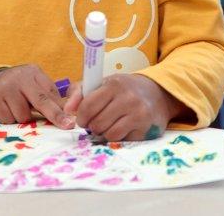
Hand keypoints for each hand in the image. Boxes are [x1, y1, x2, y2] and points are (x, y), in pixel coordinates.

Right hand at [0, 65, 74, 127]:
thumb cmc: (15, 89)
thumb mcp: (31, 86)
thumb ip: (47, 97)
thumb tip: (68, 114)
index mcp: (32, 72)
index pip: (51, 92)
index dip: (61, 108)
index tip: (71, 119)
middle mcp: (19, 76)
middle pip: (41, 101)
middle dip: (55, 115)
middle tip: (66, 125)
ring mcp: (4, 86)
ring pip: (23, 116)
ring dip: (20, 117)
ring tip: (12, 107)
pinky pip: (8, 119)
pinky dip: (7, 118)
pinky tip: (2, 108)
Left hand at [64, 74, 183, 141]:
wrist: (157, 94)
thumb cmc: (123, 90)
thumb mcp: (102, 83)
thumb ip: (79, 92)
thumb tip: (67, 109)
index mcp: (114, 84)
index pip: (88, 106)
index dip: (81, 117)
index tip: (83, 119)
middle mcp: (128, 98)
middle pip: (97, 123)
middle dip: (92, 126)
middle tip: (96, 123)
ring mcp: (139, 114)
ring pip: (109, 134)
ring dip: (104, 133)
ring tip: (108, 125)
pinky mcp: (146, 128)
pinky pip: (122, 140)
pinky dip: (118, 137)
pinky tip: (121, 129)